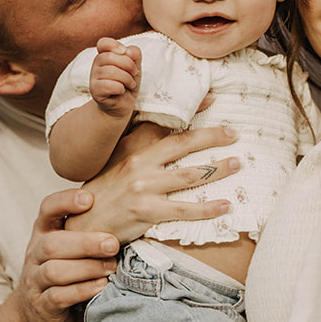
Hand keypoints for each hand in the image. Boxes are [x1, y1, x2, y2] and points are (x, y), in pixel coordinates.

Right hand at [16, 190, 119, 321]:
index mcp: (44, 232)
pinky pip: (58, 296)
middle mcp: (35, 253)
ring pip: (54, 271)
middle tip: (112, 244)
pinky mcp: (42, 305)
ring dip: (87, 268)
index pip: (47, 209)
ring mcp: (35, 280)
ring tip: (111, 267)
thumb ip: (91, 228)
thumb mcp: (71, 245)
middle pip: (52, 244)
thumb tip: (132, 208)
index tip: (89, 199)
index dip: (65, 201)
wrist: (40, 312)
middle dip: (85, 243)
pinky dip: (82, 290)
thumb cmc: (66, 270)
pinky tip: (100, 286)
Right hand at [68, 125, 240, 245]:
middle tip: (234, 133)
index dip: (190, 109)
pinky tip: (225, 206)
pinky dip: (208, 208)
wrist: (83, 223)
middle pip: (183, 144)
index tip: (212, 98)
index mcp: (133, 148)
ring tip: (237, 164)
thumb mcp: (117, 162)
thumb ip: (140, 146)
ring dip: (218, 169)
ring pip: (190, 175)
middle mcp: (139, 163)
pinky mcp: (147, 212)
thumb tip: (166, 133)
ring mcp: (143, 187)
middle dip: (213, 137)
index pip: (165, 123)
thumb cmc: (104, 193)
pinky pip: (184, 209)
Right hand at [91, 38, 141, 119]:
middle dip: (128, 65)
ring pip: (110, 71)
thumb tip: (127, 51)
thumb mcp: (135, 66)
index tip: (124, 52)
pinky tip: (121, 91)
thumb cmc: (127, 83)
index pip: (103, 43)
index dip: (115, 45)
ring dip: (126, 79)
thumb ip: (134, 54)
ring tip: (130, 84)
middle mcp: (96, 65)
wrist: (123, 105)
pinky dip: (120, 88)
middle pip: (110, 57)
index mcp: (105, 55)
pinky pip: (109, 85)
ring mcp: (93, 78)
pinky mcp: (95, 91)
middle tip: (134, 73)